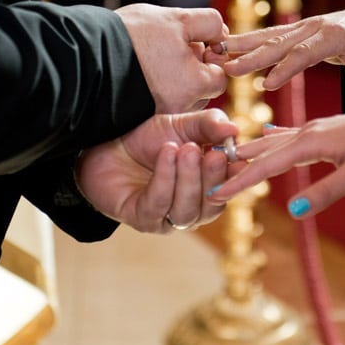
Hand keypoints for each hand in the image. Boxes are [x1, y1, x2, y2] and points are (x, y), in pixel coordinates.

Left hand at [75, 108, 239, 232]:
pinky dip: (165, 178)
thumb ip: (209, 125)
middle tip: (214, 153)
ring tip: (186, 149)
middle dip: (213, 178)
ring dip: (188, 178)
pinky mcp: (142, 219)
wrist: (106, 142)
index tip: (238, 157)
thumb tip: (233, 129)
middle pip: (212, 205)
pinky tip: (167, 153)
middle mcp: (191, 208)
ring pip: (187, 210)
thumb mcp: (184, 125)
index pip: (229, 189)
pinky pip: (159, 203)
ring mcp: (167, 218)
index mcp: (208, 188)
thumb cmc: (148, 138)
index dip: (236, 177)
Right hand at [115, 3, 228, 112]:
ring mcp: (156, 115)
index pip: (218, 76)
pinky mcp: (137, 118)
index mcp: (193, 85)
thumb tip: (221, 34)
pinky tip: (137, 72)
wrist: (81, 57)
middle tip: (166, 49)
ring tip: (148, 60)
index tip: (190, 43)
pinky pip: (155, 104)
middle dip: (190, 69)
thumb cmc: (131, 37)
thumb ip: (207, 23)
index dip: (208, 55)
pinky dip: (151, 89)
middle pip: (198, 90)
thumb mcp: (176, 19)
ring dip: (172, 79)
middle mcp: (178, 107)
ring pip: (178, 96)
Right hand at [206, 101, 344, 215]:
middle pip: (265, 149)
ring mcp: (321, 128)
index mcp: (313, 141)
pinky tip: (269, 137)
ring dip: (253, 151)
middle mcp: (311, 131)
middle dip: (238, 164)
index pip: (267, 165)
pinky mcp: (332, 129)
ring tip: (229, 157)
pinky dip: (273, 140)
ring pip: (277, 140)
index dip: (241, 180)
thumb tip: (292, 212)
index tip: (216, 194)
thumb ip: (325, 192)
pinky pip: (291, 135)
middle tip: (209, 177)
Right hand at [221, 6, 344, 103]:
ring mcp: (305, 26)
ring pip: (270, 36)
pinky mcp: (300, 29)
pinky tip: (227, 46)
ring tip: (216, 52)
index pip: (305, 53)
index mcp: (333, 35)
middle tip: (228, 68)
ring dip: (243, 45)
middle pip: (280, 42)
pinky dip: (249, 41)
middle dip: (252, 56)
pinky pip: (271, 35)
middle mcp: (315, 27)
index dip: (285, 68)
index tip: (266, 84)